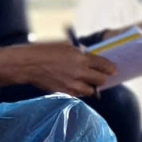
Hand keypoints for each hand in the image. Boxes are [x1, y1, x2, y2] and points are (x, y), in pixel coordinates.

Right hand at [0, 42, 117, 96]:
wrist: (28, 64)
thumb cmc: (45, 51)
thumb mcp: (66, 46)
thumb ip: (80, 53)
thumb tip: (89, 57)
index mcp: (81, 58)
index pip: (105, 65)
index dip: (111, 68)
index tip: (113, 69)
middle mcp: (80, 72)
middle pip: (101, 80)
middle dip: (102, 78)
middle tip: (101, 76)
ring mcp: (72, 84)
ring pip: (91, 91)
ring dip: (91, 86)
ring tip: (86, 82)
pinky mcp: (65, 92)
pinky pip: (78, 95)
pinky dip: (79, 91)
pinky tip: (75, 85)